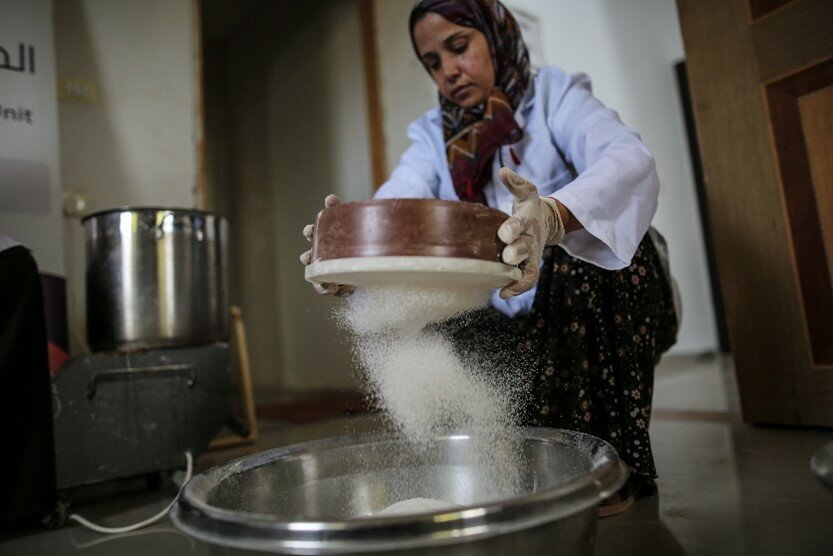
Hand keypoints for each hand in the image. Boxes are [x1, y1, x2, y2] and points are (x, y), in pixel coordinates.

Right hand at [300, 194, 354, 296]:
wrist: (371, 256)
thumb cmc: (358, 236)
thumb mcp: (353, 222)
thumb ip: (341, 210)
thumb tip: (329, 198)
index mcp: (324, 238)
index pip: (311, 233)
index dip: (309, 232)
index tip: (310, 230)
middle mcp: (322, 255)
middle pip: (308, 258)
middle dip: (309, 259)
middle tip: (312, 259)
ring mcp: (328, 271)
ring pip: (318, 280)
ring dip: (322, 284)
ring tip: (332, 286)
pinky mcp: (338, 284)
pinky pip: (335, 291)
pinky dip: (340, 291)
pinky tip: (350, 290)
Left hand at [497, 168, 564, 298]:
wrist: (546, 221)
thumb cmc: (528, 206)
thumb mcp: (525, 192)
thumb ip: (515, 183)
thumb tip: (504, 171)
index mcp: (526, 218)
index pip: (520, 222)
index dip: (512, 228)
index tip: (503, 235)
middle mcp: (530, 238)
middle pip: (524, 248)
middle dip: (516, 253)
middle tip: (505, 258)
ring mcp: (531, 253)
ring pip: (528, 269)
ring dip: (517, 279)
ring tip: (505, 288)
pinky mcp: (530, 265)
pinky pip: (528, 279)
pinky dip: (518, 288)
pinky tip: (503, 294)